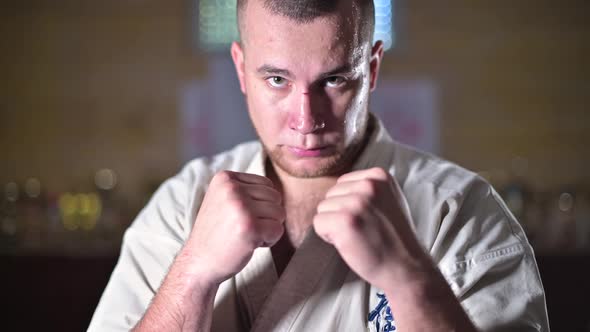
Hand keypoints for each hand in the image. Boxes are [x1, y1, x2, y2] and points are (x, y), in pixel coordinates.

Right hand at [187, 171, 284, 285]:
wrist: (199, 263)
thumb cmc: (217, 233)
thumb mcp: (224, 200)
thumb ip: (246, 190)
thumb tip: (277, 190)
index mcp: (225, 178)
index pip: (266, 184)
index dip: (261, 204)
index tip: (240, 216)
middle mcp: (232, 188)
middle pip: (276, 197)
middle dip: (266, 216)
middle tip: (244, 228)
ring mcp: (241, 207)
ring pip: (279, 213)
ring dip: (268, 228)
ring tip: (246, 235)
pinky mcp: (250, 227)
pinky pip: (278, 229)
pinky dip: (269, 240)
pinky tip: (250, 244)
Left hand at [314, 167, 429, 289]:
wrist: (406, 267)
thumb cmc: (393, 237)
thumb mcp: (388, 200)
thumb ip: (367, 190)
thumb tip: (338, 188)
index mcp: (379, 176)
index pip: (343, 183)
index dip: (349, 204)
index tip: (368, 218)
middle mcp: (368, 185)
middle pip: (331, 194)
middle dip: (340, 213)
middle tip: (363, 229)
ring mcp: (356, 202)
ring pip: (323, 208)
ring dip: (334, 225)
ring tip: (357, 235)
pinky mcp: (345, 220)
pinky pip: (318, 223)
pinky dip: (327, 236)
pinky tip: (349, 242)